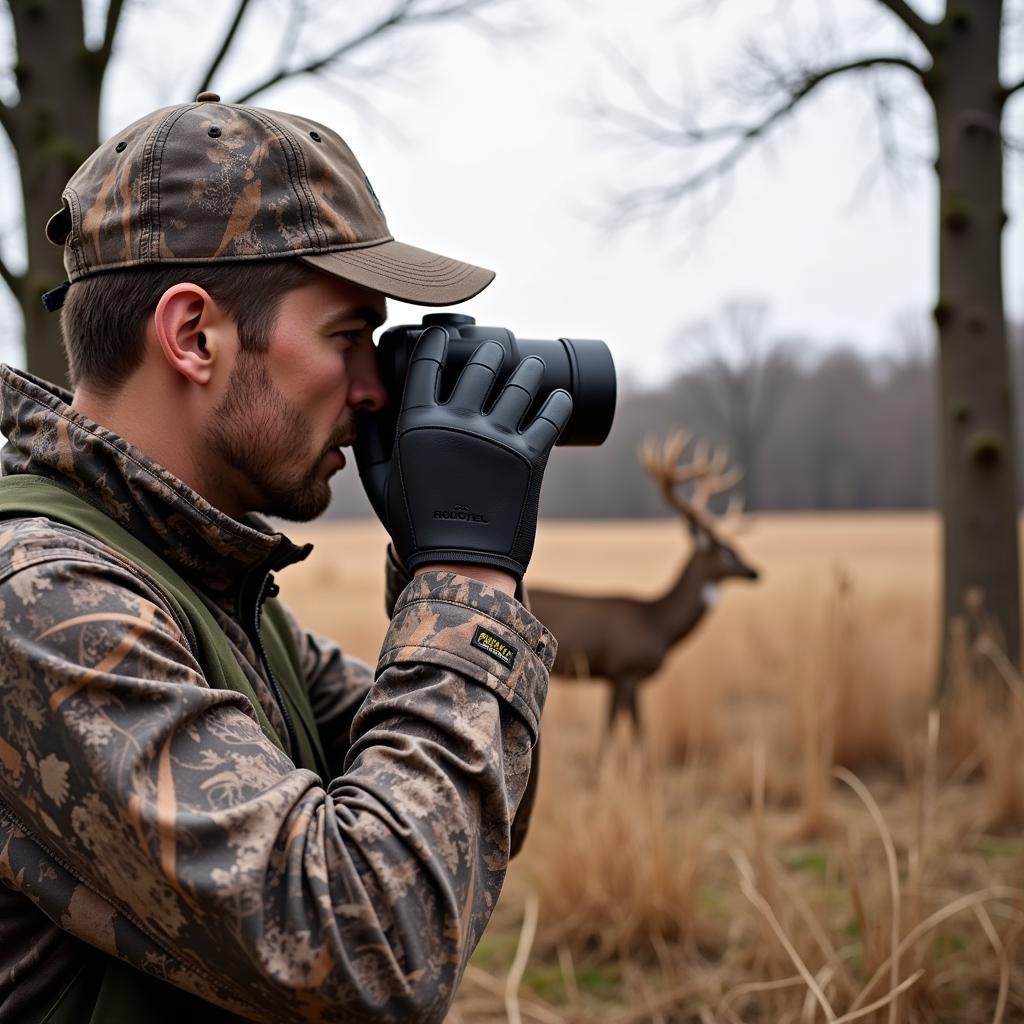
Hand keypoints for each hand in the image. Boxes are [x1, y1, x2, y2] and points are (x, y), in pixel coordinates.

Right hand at [355, 326, 571, 580]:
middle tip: (496, 350)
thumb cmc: (415, 525)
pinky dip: (557, 401)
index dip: (440, 339)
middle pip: (481, 362)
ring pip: (520, 381)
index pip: (430, 359)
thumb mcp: (379, 482)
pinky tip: (558, 396)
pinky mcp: (529, 458)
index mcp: (418, 422)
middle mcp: (458, 422)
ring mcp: (496, 438)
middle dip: (490, 350)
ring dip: (527, 369)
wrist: (458, 567)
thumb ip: (371, 437)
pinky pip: (551, 416)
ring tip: (530, 366)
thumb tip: (369, 402)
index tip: (446, 335)